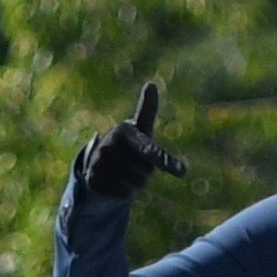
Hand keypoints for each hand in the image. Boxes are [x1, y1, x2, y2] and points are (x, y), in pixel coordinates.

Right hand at [75, 81, 186, 202]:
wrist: (98, 165)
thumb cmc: (128, 144)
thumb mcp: (140, 128)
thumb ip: (148, 110)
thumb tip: (150, 83)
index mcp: (124, 131)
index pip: (149, 148)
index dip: (165, 160)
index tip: (182, 170)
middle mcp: (109, 145)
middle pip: (146, 170)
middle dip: (145, 172)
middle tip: (135, 165)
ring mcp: (99, 163)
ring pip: (135, 183)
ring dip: (135, 183)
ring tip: (125, 174)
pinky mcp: (94, 180)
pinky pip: (123, 193)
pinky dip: (124, 192)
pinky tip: (115, 183)